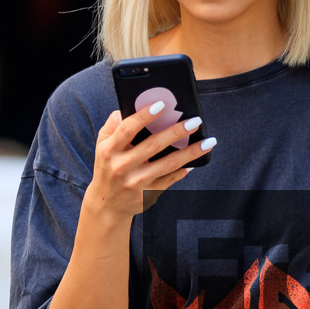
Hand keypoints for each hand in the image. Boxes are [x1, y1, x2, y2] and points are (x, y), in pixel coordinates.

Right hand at [84, 100, 214, 219]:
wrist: (107, 204)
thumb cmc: (107, 167)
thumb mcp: (101, 145)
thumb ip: (112, 126)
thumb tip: (126, 108)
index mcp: (109, 150)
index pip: (128, 129)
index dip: (145, 116)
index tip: (162, 104)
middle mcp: (122, 166)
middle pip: (153, 145)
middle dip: (176, 131)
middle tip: (195, 121)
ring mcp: (136, 182)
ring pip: (168, 164)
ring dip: (190, 152)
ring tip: (208, 141)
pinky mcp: (147, 194)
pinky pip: (170, 180)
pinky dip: (183, 170)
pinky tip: (195, 162)